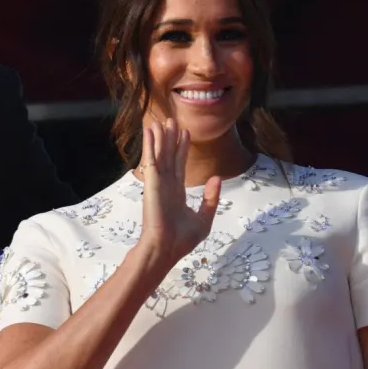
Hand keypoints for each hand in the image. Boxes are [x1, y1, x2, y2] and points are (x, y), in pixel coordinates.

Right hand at [137, 118, 221, 266]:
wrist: (167, 248)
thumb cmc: (183, 239)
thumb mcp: (204, 218)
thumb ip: (211, 198)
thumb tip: (217, 178)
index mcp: (177, 193)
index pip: (180, 165)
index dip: (182, 148)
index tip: (184, 133)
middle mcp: (166, 185)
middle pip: (169, 155)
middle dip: (170, 138)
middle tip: (171, 120)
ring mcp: (158, 183)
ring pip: (160, 154)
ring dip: (159, 137)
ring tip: (160, 120)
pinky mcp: (151, 182)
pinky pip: (151, 159)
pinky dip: (150, 144)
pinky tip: (150, 130)